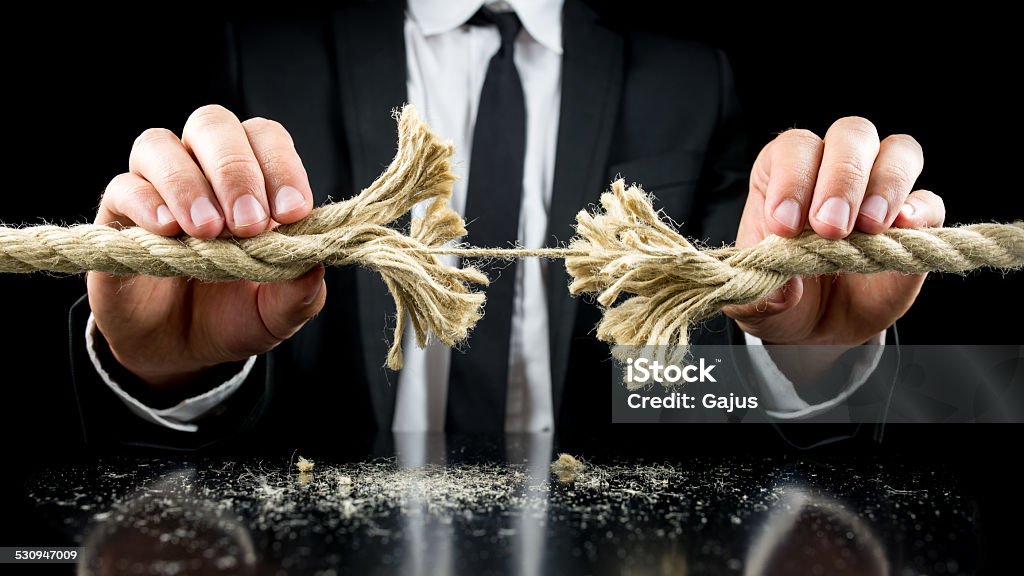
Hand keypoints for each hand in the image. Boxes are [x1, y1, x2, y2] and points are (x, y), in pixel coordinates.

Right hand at [87, 105, 325, 388]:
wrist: (180, 353)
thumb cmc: (235, 316)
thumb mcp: (279, 312)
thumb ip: (300, 289)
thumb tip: (314, 261)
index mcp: (253, 178)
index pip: (266, 139)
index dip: (282, 167)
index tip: (292, 213)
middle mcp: (202, 169)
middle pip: (212, 125)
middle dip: (236, 170)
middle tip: (249, 224)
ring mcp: (155, 188)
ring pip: (158, 144)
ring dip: (187, 183)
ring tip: (207, 231)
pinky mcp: (116, 216)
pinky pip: (123, 188)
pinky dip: (146, 203)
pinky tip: (168, 231)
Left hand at [724, 117, 944, 344]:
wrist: (817, 329)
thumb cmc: (781, 299)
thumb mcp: (758, 304)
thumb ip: (761, 295)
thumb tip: (785, 289)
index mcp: (782, 175)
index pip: (793, 150)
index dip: (791, 179)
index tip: (784, 226)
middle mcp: (834, 171)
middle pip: (850, 135)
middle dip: (841, 177)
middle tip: (830, 228)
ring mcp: (879, 193)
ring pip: (897, 152)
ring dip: (885, 184)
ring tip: (869, 227)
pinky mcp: (915, 225)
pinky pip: (929, 201)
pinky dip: (920, 210)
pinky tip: (902, 229)